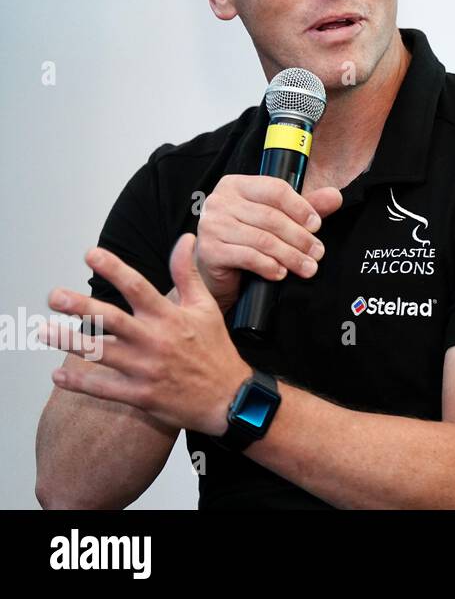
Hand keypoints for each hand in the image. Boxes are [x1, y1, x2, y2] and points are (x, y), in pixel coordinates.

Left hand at [40, 234, 253, 435]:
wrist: (228, 397)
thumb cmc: (214, 349)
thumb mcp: (205, 307)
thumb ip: (187, 273)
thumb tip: (185, 239)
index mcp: (170, 317)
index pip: (138, 286)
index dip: (114, 268)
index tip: (90, 254)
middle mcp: (155, 340)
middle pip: (111, 319)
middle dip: (80, 306)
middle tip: (54, 296)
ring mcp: (146, 369)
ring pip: (101, 353)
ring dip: (70, 341)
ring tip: (43, 330)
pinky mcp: (140, 395)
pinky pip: (103, 388)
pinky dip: (79, 382)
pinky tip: (57, 375)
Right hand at [194, 175, 342, 311]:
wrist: (217, 273)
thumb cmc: (246, 241)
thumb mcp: (278, 219)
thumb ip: (304, 207)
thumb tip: (334, 196)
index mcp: (236, 185)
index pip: (275, 189)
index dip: (301, 207)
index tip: (317, 225)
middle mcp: (220, 200)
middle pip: (271, 217)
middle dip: (300, 237)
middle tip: (317, 252)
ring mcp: (211, 225)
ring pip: (262, 239)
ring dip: (290, 255)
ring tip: (307, 266)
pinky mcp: (209, 250)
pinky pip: (248, 257)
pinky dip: (269, 266)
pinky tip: (281, 273)